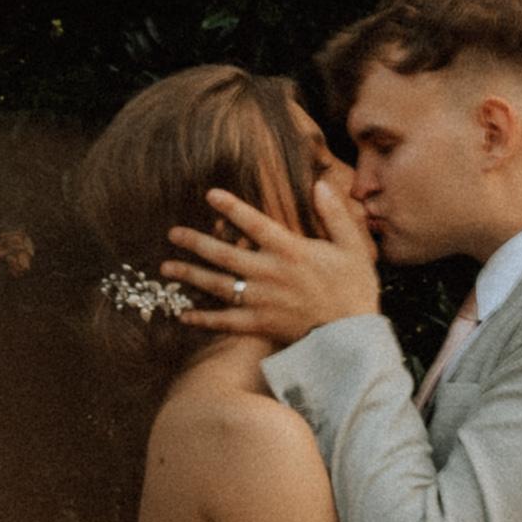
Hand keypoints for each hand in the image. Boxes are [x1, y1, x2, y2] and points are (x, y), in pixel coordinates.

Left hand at [169, 167, 382, 344]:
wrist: (352, 337)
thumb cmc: (355, 289)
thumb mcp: (353, 247)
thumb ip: (334, 215)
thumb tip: (320, 184)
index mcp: (290, 250)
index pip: (254, 223)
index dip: (231, 207)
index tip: (209, 195)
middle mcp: (269, 273)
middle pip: (224, 254)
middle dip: (195, 242)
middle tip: (172, 233)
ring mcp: (261, 300)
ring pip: (218, 284)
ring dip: (190, 275)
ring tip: (166, 267)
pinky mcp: (259, 325)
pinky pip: (225, 321)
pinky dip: (203, 319)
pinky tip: (183, 315)